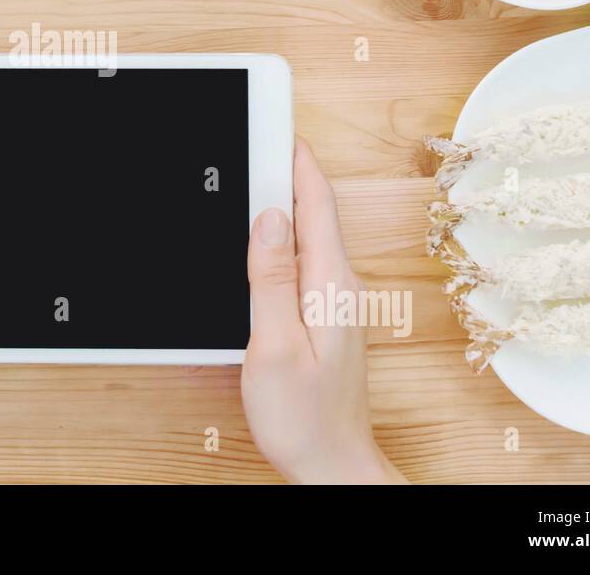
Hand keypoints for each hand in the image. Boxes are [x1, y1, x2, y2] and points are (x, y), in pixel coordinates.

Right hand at [241, 138, 404, 483]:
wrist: (331, 466)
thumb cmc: (304, 418)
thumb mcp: (275, 345)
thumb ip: (271, 278)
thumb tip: (270, 217)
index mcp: (329, 284)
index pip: (315, 203)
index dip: (294, 159)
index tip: (275, 122)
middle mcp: (337, 285)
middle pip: (311, 212)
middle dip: (284, 171)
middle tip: (253, 135)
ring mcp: (331, 301)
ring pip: (305, 235)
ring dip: (281, 202)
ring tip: (251, 172)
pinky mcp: (321, 316)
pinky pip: (300, 261)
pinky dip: (279, 238)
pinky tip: (258, 238)